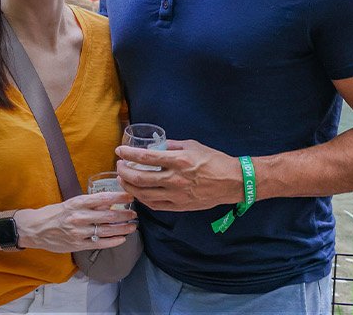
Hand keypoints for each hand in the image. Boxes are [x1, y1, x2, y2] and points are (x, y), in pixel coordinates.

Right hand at [13, 192, 137, 252]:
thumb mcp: (71, 203)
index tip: (130, 196)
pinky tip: (122, 239)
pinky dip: (112, 241)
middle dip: (124, 214)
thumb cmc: (54, 214)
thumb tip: (109, 202)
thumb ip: (89, 204)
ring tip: (132, 226)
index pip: (102, 198)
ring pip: (106, 230)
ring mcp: (78, 232)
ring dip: (122, 228)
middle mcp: (79, 216)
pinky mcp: (77, 244)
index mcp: (77, 203)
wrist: (35, 229)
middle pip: (108, 215)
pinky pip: (99, 243)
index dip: (119, 197)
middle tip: (134, 213)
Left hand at [116, 139, 244, 211]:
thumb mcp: (192, 145)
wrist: (233, 182)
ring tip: (123, 180)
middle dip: (124, 172)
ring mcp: (177, 195)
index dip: (128, 154)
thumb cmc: (214, 160)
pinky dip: (142, 199)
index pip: (145, 158)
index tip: (119, 151)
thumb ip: (170, 145)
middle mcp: (175, 179)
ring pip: (144, 195)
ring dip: (129, 187)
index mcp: (178, 161)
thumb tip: (153, 145)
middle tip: (119, 166)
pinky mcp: (180, 206)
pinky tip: (137, 193)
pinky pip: (155, 205)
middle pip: (140, 178)